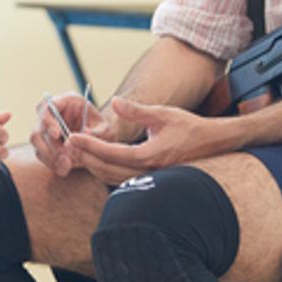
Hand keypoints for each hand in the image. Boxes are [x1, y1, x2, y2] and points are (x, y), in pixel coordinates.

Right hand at [30, 92, 111, 176]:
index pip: (49, 106)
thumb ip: (97, 132)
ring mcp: (46, 128)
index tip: (57, 134)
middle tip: (66, 158)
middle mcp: (53, 113)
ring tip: (66, 166)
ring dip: (49, 155)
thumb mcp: (106, 130)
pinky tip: (64, 170)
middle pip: (39, 126)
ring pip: (37, 141)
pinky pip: (41, 153)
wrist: (101, 143)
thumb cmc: (104, 131)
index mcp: (67, 101)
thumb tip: (85, 133)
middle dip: (51, 144)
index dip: (49, 119)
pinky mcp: (45, 143)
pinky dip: (51, 163)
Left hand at [65, 97, 242, 184]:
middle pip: (108, 171)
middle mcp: (149, 172)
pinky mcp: (150, 180)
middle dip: (86, 158)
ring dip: (94, 166)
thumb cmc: (190, 128)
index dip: (90, 146)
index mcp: (151, 155)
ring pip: (113, 179)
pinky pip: (121, 180)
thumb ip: (138, 110)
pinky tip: (96, 161)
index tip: (72, 138)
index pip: (113, 154)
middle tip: (68, 144)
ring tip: (78, 152)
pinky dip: (105, 171)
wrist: (213, 145)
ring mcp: (150, 179)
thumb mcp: (163, 114)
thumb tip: (116, 101)